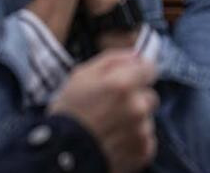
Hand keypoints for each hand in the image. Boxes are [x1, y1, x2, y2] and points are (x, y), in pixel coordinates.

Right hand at [49, 50, 157, 172]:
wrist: (59, 156)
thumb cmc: (67, 114)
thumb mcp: (81, 76)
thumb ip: (112, 60)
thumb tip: (135, 55)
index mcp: (123, 84)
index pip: (150, 69)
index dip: (139, 74)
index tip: (130, 81)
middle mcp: (137, 106)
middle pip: (149, 96)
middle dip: (135, 100)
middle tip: (112, 110)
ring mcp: (142, 130)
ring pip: (146, 119)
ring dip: (134, 122)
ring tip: (109, 128)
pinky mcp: (143, 150)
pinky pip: (147, 139)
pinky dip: (134, 140)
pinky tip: (115, 141)